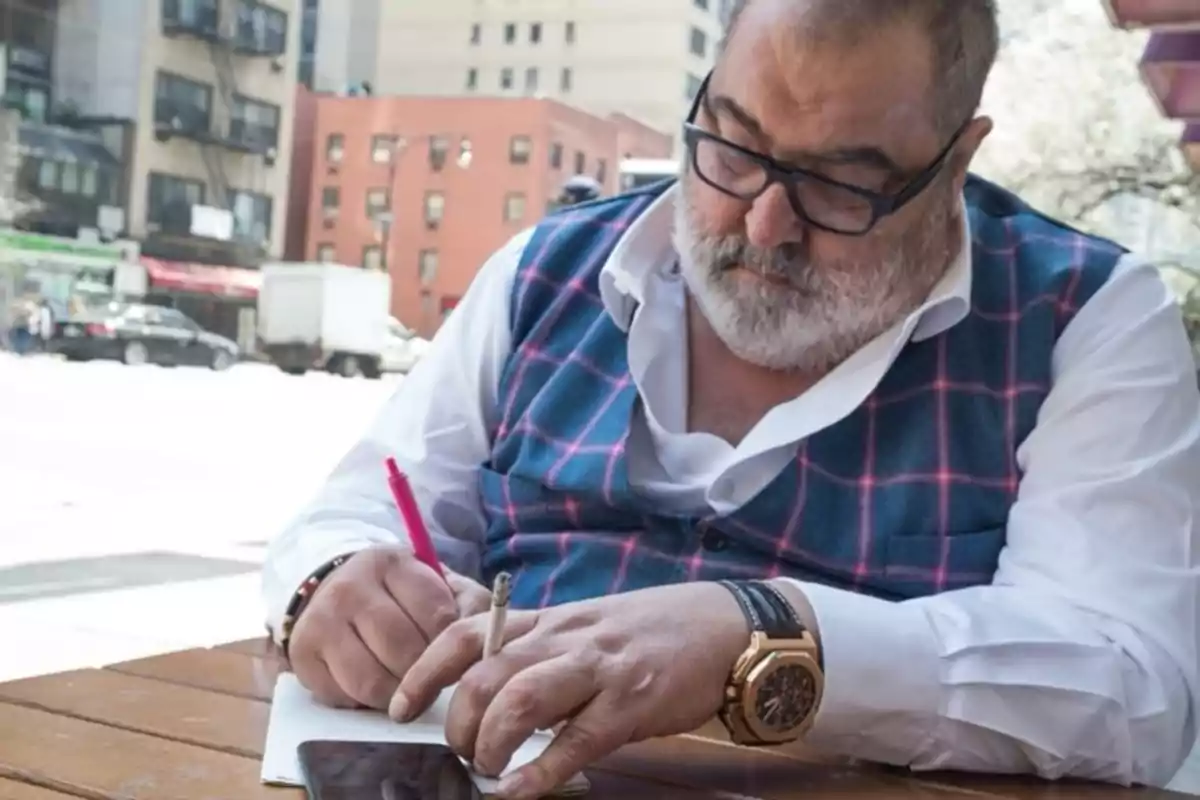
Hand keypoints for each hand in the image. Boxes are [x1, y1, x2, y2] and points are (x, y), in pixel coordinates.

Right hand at [289, 545, 490, 709]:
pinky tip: (376, 683)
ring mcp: (321, 621)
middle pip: (404, 652)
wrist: (332, 588)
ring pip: (374, 682)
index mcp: (391, 562)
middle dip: (426, 675)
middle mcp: (350, 587)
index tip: (454, 653)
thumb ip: (468, 604)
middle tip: (433, 678)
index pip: (437, 617)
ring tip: (407, 684)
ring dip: (399, 695)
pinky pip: (345, 697)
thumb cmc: (398, 594)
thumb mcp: (434, 583)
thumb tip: (488, 641)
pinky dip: (367, 701)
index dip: (452, 645)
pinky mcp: (302, 655)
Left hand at [390, 582, 749, 799]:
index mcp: (549, 621)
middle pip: (485, 674)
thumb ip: (539, 649)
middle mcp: (564, 639)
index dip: (424, 671)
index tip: (398, 706)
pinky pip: (576, 740)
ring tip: (485, 770)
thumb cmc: (651, 631)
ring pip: (521, 699)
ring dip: (490, 742)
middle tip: (460, 753)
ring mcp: (598, 670)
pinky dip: (539, 771)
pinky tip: (518, 792)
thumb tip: (490, 684)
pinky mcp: (630, 704)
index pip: (467, 633)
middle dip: (457, 722)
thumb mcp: (586, 625)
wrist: (725, 627)